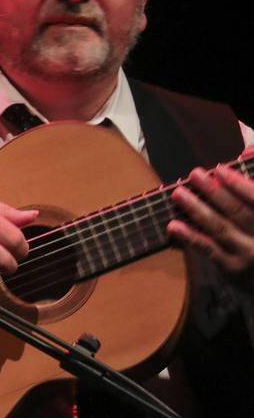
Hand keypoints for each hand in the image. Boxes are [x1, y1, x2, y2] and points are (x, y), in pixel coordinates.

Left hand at [168, 147, 253, 290]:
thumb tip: (247, 150)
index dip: (239, 184)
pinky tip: (172, 226)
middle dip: (213, 192)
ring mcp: (247, 254)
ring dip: (197, 209)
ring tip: (178, 193)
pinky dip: (189, 237)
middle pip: (236, 211)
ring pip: (219, 228)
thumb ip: (252, 182)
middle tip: (194, 174)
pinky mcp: (231, 267)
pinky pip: (207, 249)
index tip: (219, 170)